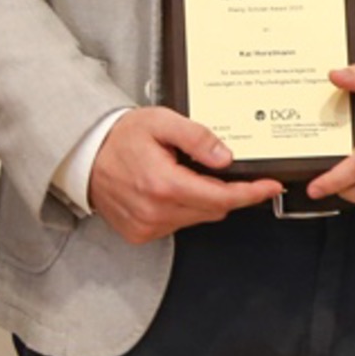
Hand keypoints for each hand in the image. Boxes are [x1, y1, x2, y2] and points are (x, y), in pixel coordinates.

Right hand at [88, 106, 280, 243]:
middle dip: (225, 191)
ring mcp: (147, 226)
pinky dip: (183, 208)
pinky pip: (177, 224)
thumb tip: (225, 157)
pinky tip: (168, 188)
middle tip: (215, 167)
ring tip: (181, 173)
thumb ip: (197, 138)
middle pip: (214, 209)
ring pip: (197, 218)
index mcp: (164, 185)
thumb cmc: (120, 138)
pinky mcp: (140, 233)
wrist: (85, 156)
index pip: (222, 197)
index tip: (270, 186)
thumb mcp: (161, 122)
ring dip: (202, 199)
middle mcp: (156, 211)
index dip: (251, 193)